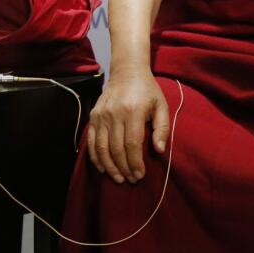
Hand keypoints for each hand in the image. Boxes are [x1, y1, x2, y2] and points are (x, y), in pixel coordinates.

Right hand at [86, 69, 169, 183]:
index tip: (140, 175)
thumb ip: (162, 128)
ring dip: (110, 167)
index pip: (132, 144)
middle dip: (124, 168)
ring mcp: (101, 115)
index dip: (135, 162)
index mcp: (133, 111)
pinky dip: (96, 157)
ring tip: (119, 178)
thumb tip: (159, 150)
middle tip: (131, 180)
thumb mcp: (161, 105)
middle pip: (116, 149)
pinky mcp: (93, 116)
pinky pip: (91, 141)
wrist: (127, 72)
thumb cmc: (148, 91)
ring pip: (102, 148)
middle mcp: (114, 114)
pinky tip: (103, 168)